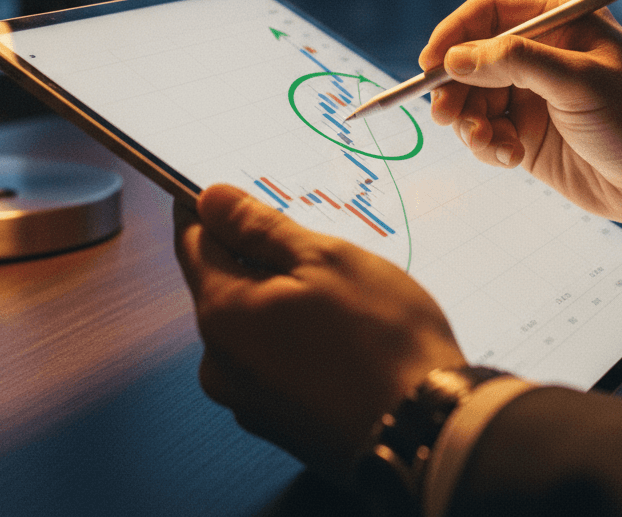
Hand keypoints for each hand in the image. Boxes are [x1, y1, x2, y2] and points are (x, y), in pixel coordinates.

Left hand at [174, 184, 465, 476]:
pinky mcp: (279, 420)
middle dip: (257, 254)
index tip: (234, 189)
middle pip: (222, 283)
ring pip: (252, 321)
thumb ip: (259, 228)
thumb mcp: (324, 260)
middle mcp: (220, 363)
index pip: (192, 242)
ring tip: (339, 288)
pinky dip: (295, 335)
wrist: (428, 432)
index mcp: (222, 315)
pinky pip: (272, 358)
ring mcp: (248, 398)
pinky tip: (340, 330)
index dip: (210, 209)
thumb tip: (211, 200)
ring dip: (281, 296)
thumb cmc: (381, 340)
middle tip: (312, 238)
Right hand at [418, 0, 621, 239]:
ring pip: (472, 99)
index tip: (430, 63)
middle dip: (454, 87)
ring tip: (491, 144)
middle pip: (471, 58)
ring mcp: (532, 95)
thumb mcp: (580, 82)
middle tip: (445, 114)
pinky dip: (487, 146)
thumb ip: (516, 63)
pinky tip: (510, 158)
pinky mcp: (527, 134)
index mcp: (559, 22)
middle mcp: (540, 55)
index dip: (455, 33)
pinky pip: (485, 132)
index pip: (490, 12)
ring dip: (470, 123)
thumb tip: (454, 58)